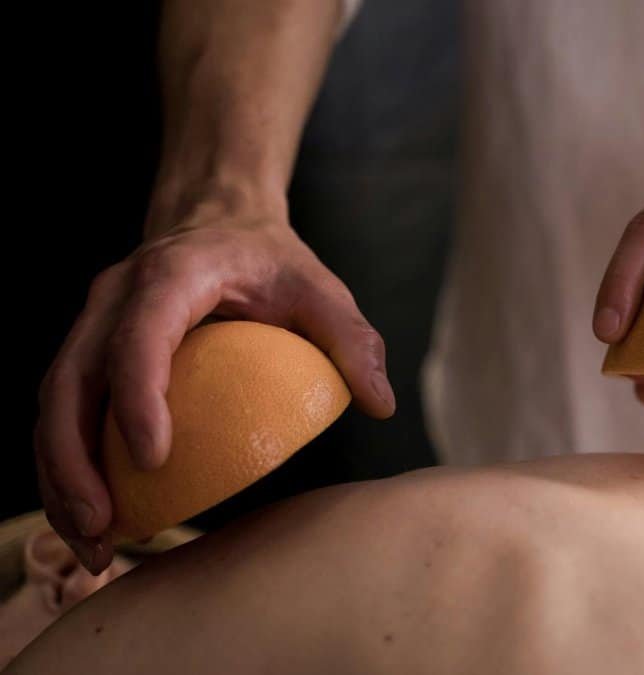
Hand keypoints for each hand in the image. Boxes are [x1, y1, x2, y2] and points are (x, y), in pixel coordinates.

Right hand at [35, 191, 394, 572]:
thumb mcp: (320, 288)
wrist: (218, 220)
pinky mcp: (87, 354)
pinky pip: (63, 415)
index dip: (139, 397)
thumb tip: (380, 404)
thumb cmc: (271, 260)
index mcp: (171, 276)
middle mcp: (113, 299)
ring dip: (60, 480)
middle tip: (101, 528)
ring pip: (52, 406)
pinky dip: (68, 471)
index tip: (154, 460)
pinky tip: (95, 522)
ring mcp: (90, 326)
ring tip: (91, 548)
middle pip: (70, 382)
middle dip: (74, 461)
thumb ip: (352, 339)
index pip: (139, 336)